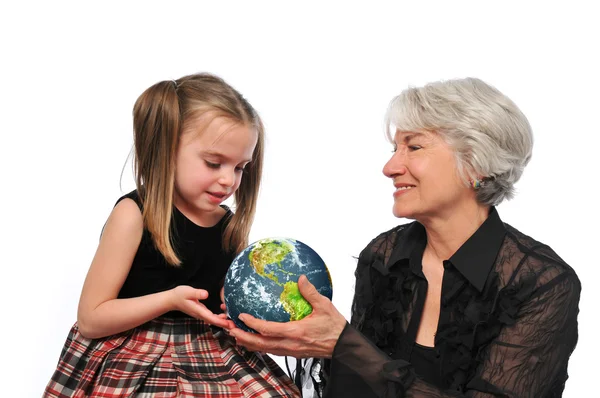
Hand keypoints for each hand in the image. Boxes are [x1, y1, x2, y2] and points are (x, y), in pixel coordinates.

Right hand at [169, 285, 231, 328]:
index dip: (220, 321)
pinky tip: (225, 316)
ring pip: (213, 320)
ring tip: (232, 322)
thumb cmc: (180, 294)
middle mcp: (200, 314)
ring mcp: (201, 314)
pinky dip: (218, 318)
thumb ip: (197, 293)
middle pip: (214, 321)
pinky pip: (211, 317)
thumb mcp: (188, 291)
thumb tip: (206, 294)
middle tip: (235, 325)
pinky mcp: (201, 312)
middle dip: (224, 324)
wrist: (172, 299)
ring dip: (222, 322)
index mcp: (198, 310)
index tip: (228, 323)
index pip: (211, 317)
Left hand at [228, 275, 346, 357]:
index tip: (241, 316)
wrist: (343, 346)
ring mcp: (290, 350)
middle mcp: (289, 344)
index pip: (267, 329)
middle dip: (243, 337)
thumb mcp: (324, 306)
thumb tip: (301, 278)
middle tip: (229, 328)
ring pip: (264, 349)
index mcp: (295, 332)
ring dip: (248, 343)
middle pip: (260, 344)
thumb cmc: (334, 326)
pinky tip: (254, 340)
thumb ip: (310, 292)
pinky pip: (272, 350)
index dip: (252, 324)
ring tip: (236, 335)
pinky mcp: (292, 353)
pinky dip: (260, 345)